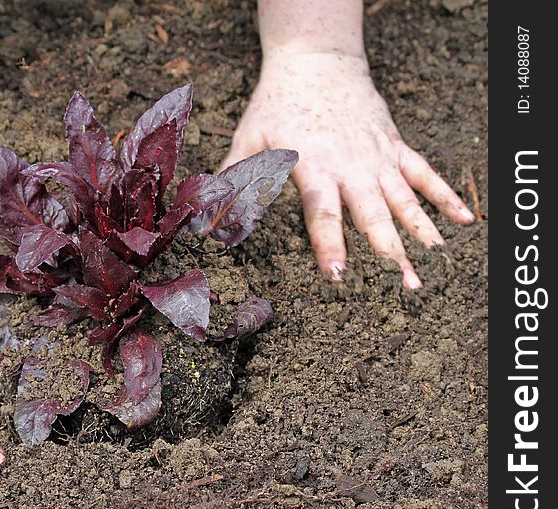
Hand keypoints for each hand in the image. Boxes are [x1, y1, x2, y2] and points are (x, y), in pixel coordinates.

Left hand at [222, 51, 475, 287]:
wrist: (317, 60)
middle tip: (405, 287)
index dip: (331, 245)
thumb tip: (206, 224)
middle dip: (389, 252)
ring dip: (422, 232)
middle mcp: (351, 166)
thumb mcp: (249, 140)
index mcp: (314, 167)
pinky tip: (464, 221)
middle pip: (374, 214)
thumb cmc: (277, 104)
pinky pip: (424, 173)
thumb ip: (233, 182)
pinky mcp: (394, 147)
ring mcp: (377, 157)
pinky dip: (444, 196)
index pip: (323, 213)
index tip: (340, 276)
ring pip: (405, 199)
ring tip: (436, 264)